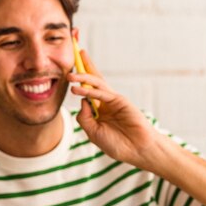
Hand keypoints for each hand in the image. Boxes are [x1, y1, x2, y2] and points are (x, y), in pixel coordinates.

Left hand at [67, 49, 160, 169]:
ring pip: (97, 84)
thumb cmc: (117, 144)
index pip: (87, 91)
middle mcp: (105, 102)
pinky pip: (103, 94)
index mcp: (99, 110)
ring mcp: (113, 100)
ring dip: (83, 78)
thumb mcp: (93, 133)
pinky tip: (78, 90)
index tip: (69, 73)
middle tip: (74, 55)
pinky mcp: (120, 101)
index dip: (79, 81)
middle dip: (84, 68)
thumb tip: (81, 101)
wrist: (136, 151)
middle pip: (93, 81)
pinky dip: (91, 91)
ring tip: (70, 76)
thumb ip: (84, 118)